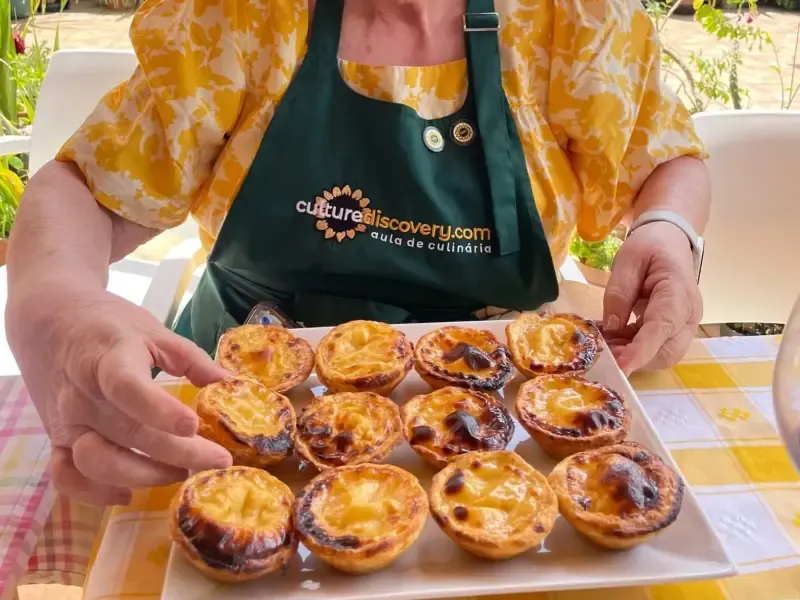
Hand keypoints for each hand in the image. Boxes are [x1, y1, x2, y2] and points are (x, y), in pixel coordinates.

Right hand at [6, 286, 232, 504]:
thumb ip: (190, 357)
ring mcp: (66, 421)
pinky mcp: (55, 439)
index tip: (194, 425)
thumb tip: (229, 383)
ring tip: (182, 472)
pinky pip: (67, 476)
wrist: (48, 320)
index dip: (160, 410)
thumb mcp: (151, 330)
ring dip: (144, 475)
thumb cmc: (107, 324)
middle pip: (128, 433)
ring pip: (98, 462)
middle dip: (178, 453)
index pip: (127, 388)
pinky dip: (95, 493)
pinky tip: (128, 493)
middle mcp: (83, 395)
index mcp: (107, 359)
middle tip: (218, 460)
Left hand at [601, 222, 701, 374]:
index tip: (622, 367)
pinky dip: (634, 349)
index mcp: (678, 293)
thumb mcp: (628, 260)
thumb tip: (611, 327)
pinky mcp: (674, 329)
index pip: (662, 328)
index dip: (641, 351)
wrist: (670, 240)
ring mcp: (683, 325)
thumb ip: (619, 292)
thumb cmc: (651, 246)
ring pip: (662, 355)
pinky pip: (656, 348)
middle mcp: (687, 315)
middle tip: (601, 350)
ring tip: (605, 343)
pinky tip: (612, 339)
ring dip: (632, 355)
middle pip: (666, 352)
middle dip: (634, 359)